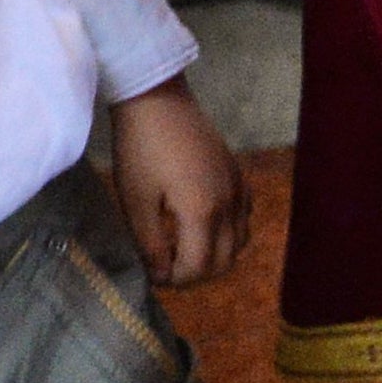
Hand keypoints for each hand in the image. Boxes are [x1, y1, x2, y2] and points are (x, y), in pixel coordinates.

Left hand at [109, 78, 251, 287]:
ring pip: (240, 242)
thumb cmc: (141, 150)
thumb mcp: (136, 201)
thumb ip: (150, 243)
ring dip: (215, 255)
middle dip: (196, 274)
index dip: (174, 280)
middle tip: (166, 268)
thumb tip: (160, 275)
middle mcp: (230, 203)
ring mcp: (239, 189)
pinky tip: (204, 224)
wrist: (158, 102)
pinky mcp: (239, 176)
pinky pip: (245, 217)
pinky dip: (229, 232)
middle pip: (225, 261)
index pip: (198, 267)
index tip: (152, 276)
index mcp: (202, 211)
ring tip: (183, 250)